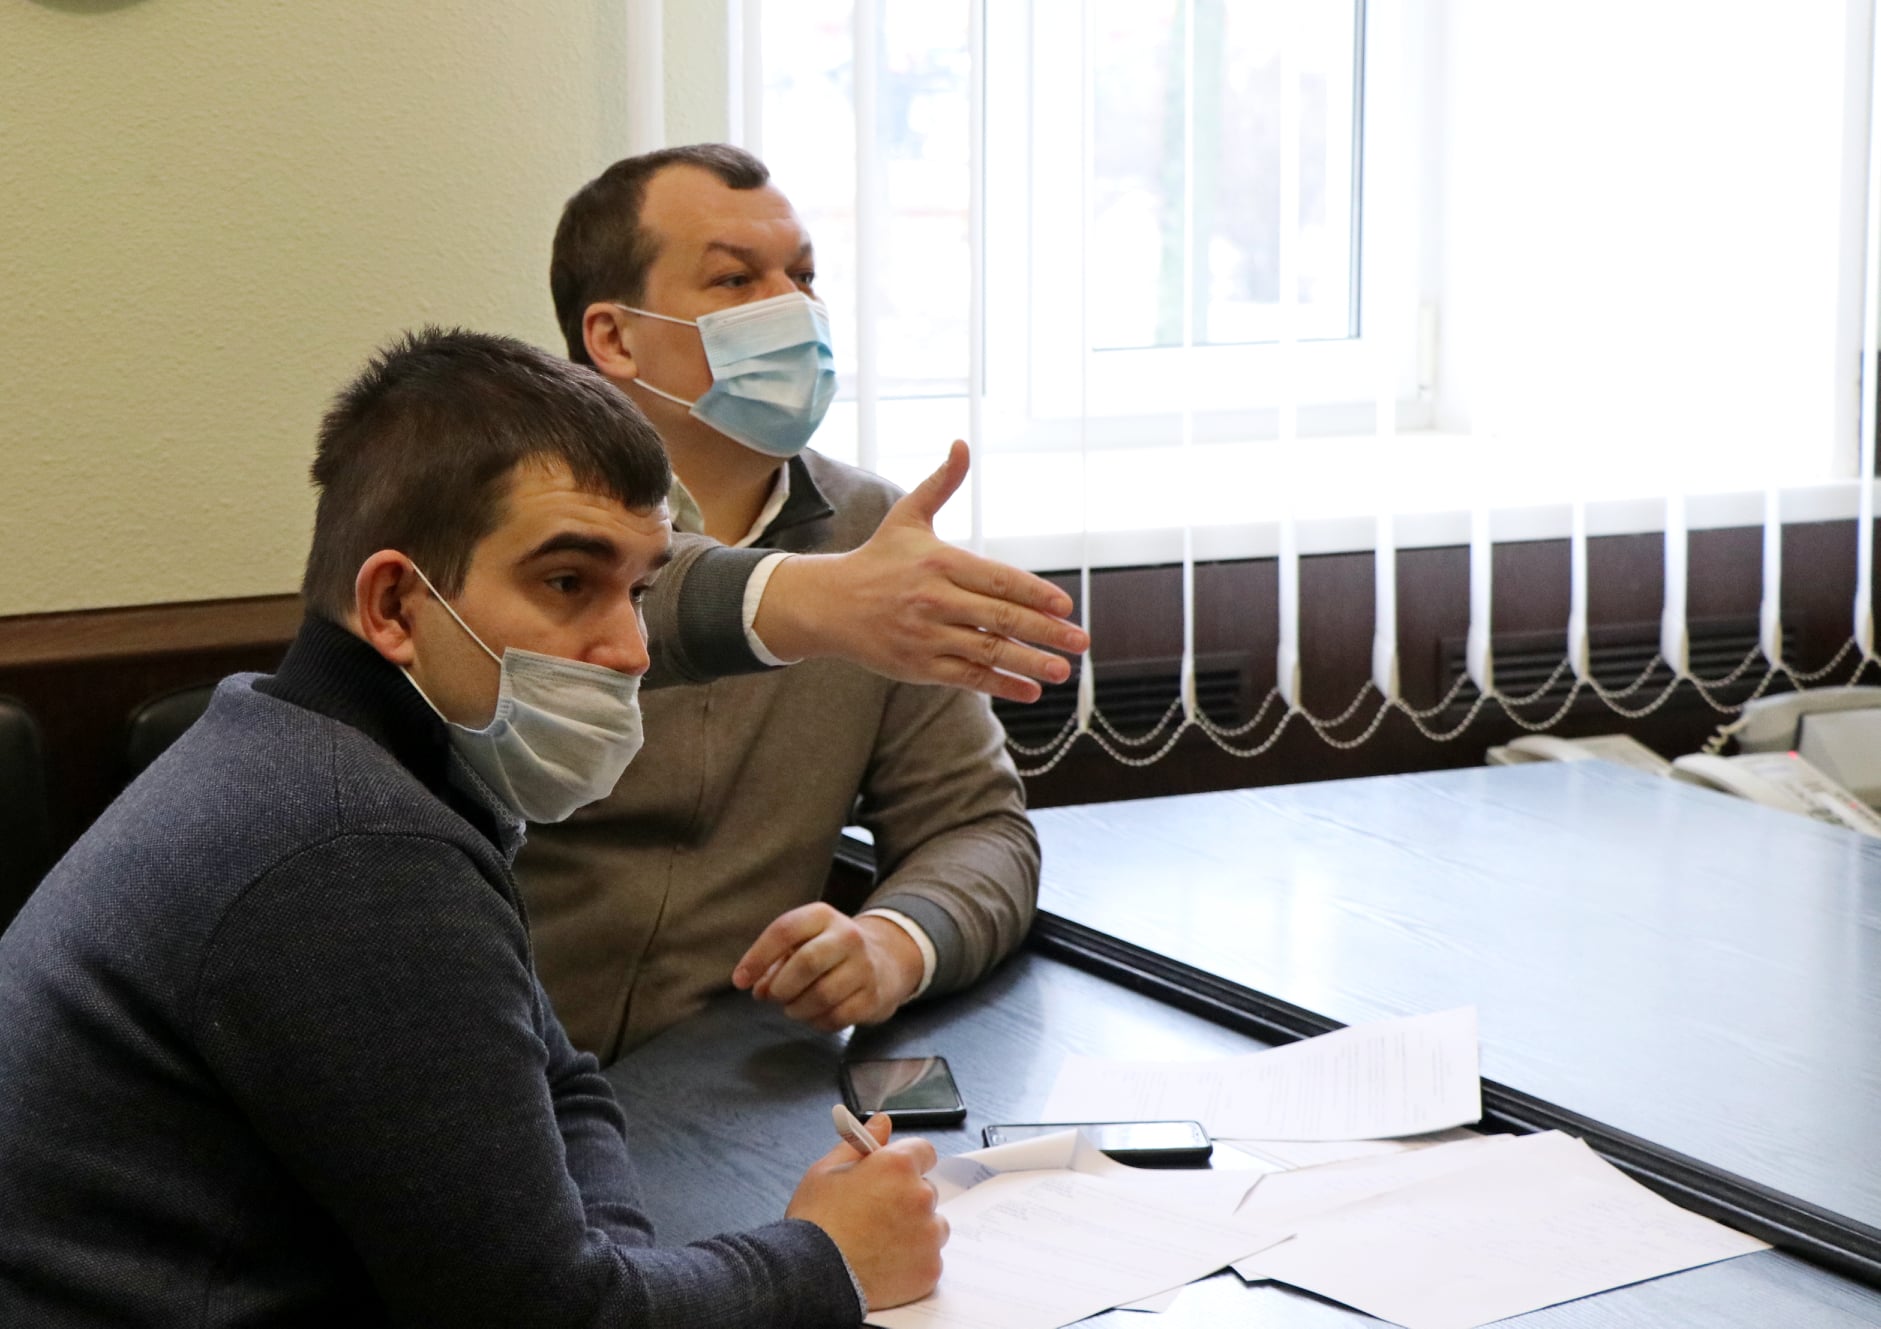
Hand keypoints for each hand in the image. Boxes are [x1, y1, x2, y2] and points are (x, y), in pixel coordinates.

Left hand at [732, 906, 922, 1031]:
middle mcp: (847, 937)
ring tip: (793, 1007)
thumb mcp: (802, 943)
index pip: (784, 930)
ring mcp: (864, 967)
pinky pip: (836, 1017)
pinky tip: (814, 1015)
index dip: (757, 957)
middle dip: (781, 987)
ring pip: (821, 995)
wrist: (886, 961)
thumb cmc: (830, 952)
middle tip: (774, 996)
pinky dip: (816, 1022)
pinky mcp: (873, 997)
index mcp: (822, 916)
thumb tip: (758, 990)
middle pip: (806, 963)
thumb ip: (774, 964)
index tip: (740, 980)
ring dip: (796, 1008)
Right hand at [752, 441, 1089, 702]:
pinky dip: (1000, 686)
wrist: (828, 604)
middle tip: (1081, 642)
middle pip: (1001, 618)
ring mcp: (926, 636)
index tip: (1065, 606)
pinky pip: (966, 678)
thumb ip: (941, 483)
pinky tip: (1030, 691)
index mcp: (939, 562)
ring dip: (1029, 664)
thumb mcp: (907, 517)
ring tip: (1062, 672)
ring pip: (987, 651)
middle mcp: (935, 599)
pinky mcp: (918, 666)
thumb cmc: (877, 560)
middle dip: (1046, 632)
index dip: (1035, 593)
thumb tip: (962, 443)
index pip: (998, 579)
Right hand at [787, 1112, 946, 1310]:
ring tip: (879, 1244)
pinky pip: (929, 1259)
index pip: (924, 1152)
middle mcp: (920, 1197)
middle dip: (906, 1200)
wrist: (811, 1277)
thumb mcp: (827, 1171)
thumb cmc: (815, 1223)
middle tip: (875, 1217)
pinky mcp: (930, 1269)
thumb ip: (859, 1143)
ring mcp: (928, 1235)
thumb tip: (881, 1122)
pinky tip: (885, 1265)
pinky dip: (913, 1263)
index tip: (893, 1178)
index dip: (906, 1164)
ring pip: (932, 1227)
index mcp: (897, 1166)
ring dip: (915, 1232)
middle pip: (925, 1192)